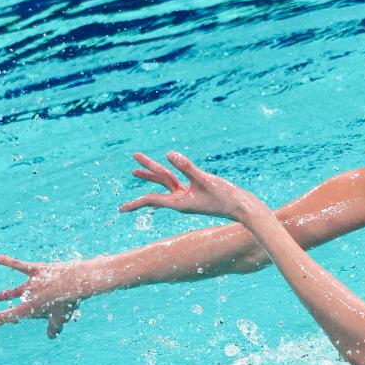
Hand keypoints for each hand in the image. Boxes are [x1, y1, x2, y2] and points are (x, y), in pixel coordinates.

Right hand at [0, 256, 87, 337]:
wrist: (79, 281)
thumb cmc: (71, 301)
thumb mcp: (62, 318)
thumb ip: (54, 327)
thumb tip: (52, 336)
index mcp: (29, 309)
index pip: (3, 318)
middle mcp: (26, 296)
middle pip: (17, 305)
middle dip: (16, 312)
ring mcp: (31, 282)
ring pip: (16, 291)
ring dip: (7, 294)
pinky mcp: (36, 270)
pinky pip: (19, 266)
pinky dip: (7, 262)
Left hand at [119, 151, 258, 220]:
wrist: (243, 208)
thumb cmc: (225, 197)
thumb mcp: (205, 180)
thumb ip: (187, 167)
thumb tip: (169, 155)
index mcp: (180, 202)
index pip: (152, 200)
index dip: (136, 203)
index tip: (120, 210)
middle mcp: (182, 200)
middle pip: (159, 185)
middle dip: (145, 176)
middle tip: (131, 169)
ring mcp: (189, 196)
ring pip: (167, 183)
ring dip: (153, 175)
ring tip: (136, 171)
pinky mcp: (198, 192)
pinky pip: (178, 184)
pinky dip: (169, 180)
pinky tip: (165, 181)